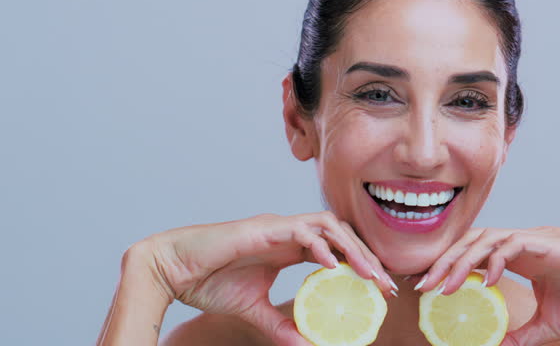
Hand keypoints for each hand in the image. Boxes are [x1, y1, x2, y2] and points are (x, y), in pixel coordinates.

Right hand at [132, 212, 396, 345]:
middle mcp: (288, 231)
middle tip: (386, 286)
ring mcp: (277, 226)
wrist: (173, 270)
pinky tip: (333, 265)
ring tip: (370, 274)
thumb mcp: (253, 310)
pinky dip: (320, 245)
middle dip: (367, 257)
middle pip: (341, 234)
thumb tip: (306, 344)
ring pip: (329, 226)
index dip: (361, 264)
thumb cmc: (208, 282)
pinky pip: (300, 230)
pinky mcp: (263, 228)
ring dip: (353, 248)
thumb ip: (280, 325)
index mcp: (288, 246)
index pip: (336, 248)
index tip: (380, 289)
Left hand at [415, 227, 559, 345]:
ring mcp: (539, 238)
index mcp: (525, 255)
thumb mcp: (548, 325)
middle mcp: (528, 241)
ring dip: (462, 260)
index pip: (477, 252)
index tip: (430, 288)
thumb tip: (496, 345)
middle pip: (474, 241)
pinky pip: (514, 242)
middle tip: (424, 285)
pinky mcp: (552, 241)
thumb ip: (521, 332)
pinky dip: (495, 258)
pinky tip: (485, 280)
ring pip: (488, 238)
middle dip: (446, 261)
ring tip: (445, 285)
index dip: (451, 266)